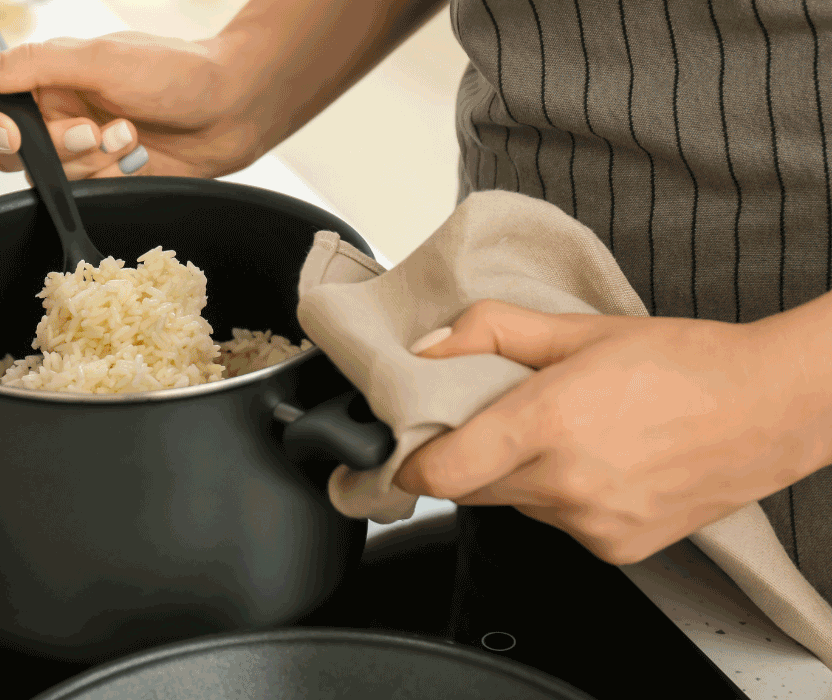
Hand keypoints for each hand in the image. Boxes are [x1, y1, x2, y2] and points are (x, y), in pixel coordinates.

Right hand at [0, 33, 264, 179]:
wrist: (234, 108)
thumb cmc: (178, 72)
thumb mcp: (102, 59)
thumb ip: (35, 64)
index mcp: (49, 76)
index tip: (14, 135)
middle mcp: (58, 112)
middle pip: (14, 151)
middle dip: (55, 147)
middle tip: (92, 131)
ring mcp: (81, 149)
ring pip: (50, 177)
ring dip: (90, 161)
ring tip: (129, 136)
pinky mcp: (104, 178)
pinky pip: (83, 192)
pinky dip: (108, 177)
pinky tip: (137, 156)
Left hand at [395, 299, 831, 564]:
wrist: (771, 407)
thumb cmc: (683, 362)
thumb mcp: (578, 329)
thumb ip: (490, 332)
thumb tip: (428, 345)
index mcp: (546, 423)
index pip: (439, 472)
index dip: (410, 463)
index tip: (408, 447)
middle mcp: (565, 484)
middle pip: (470, 489)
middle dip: (468, 458)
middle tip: (494, 421)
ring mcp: (592, 525)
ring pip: (515, 507)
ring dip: (518, 477)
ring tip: (566, 435)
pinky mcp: (616, 550)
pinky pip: (558, 526)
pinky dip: (561, 500)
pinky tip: (599, 463)